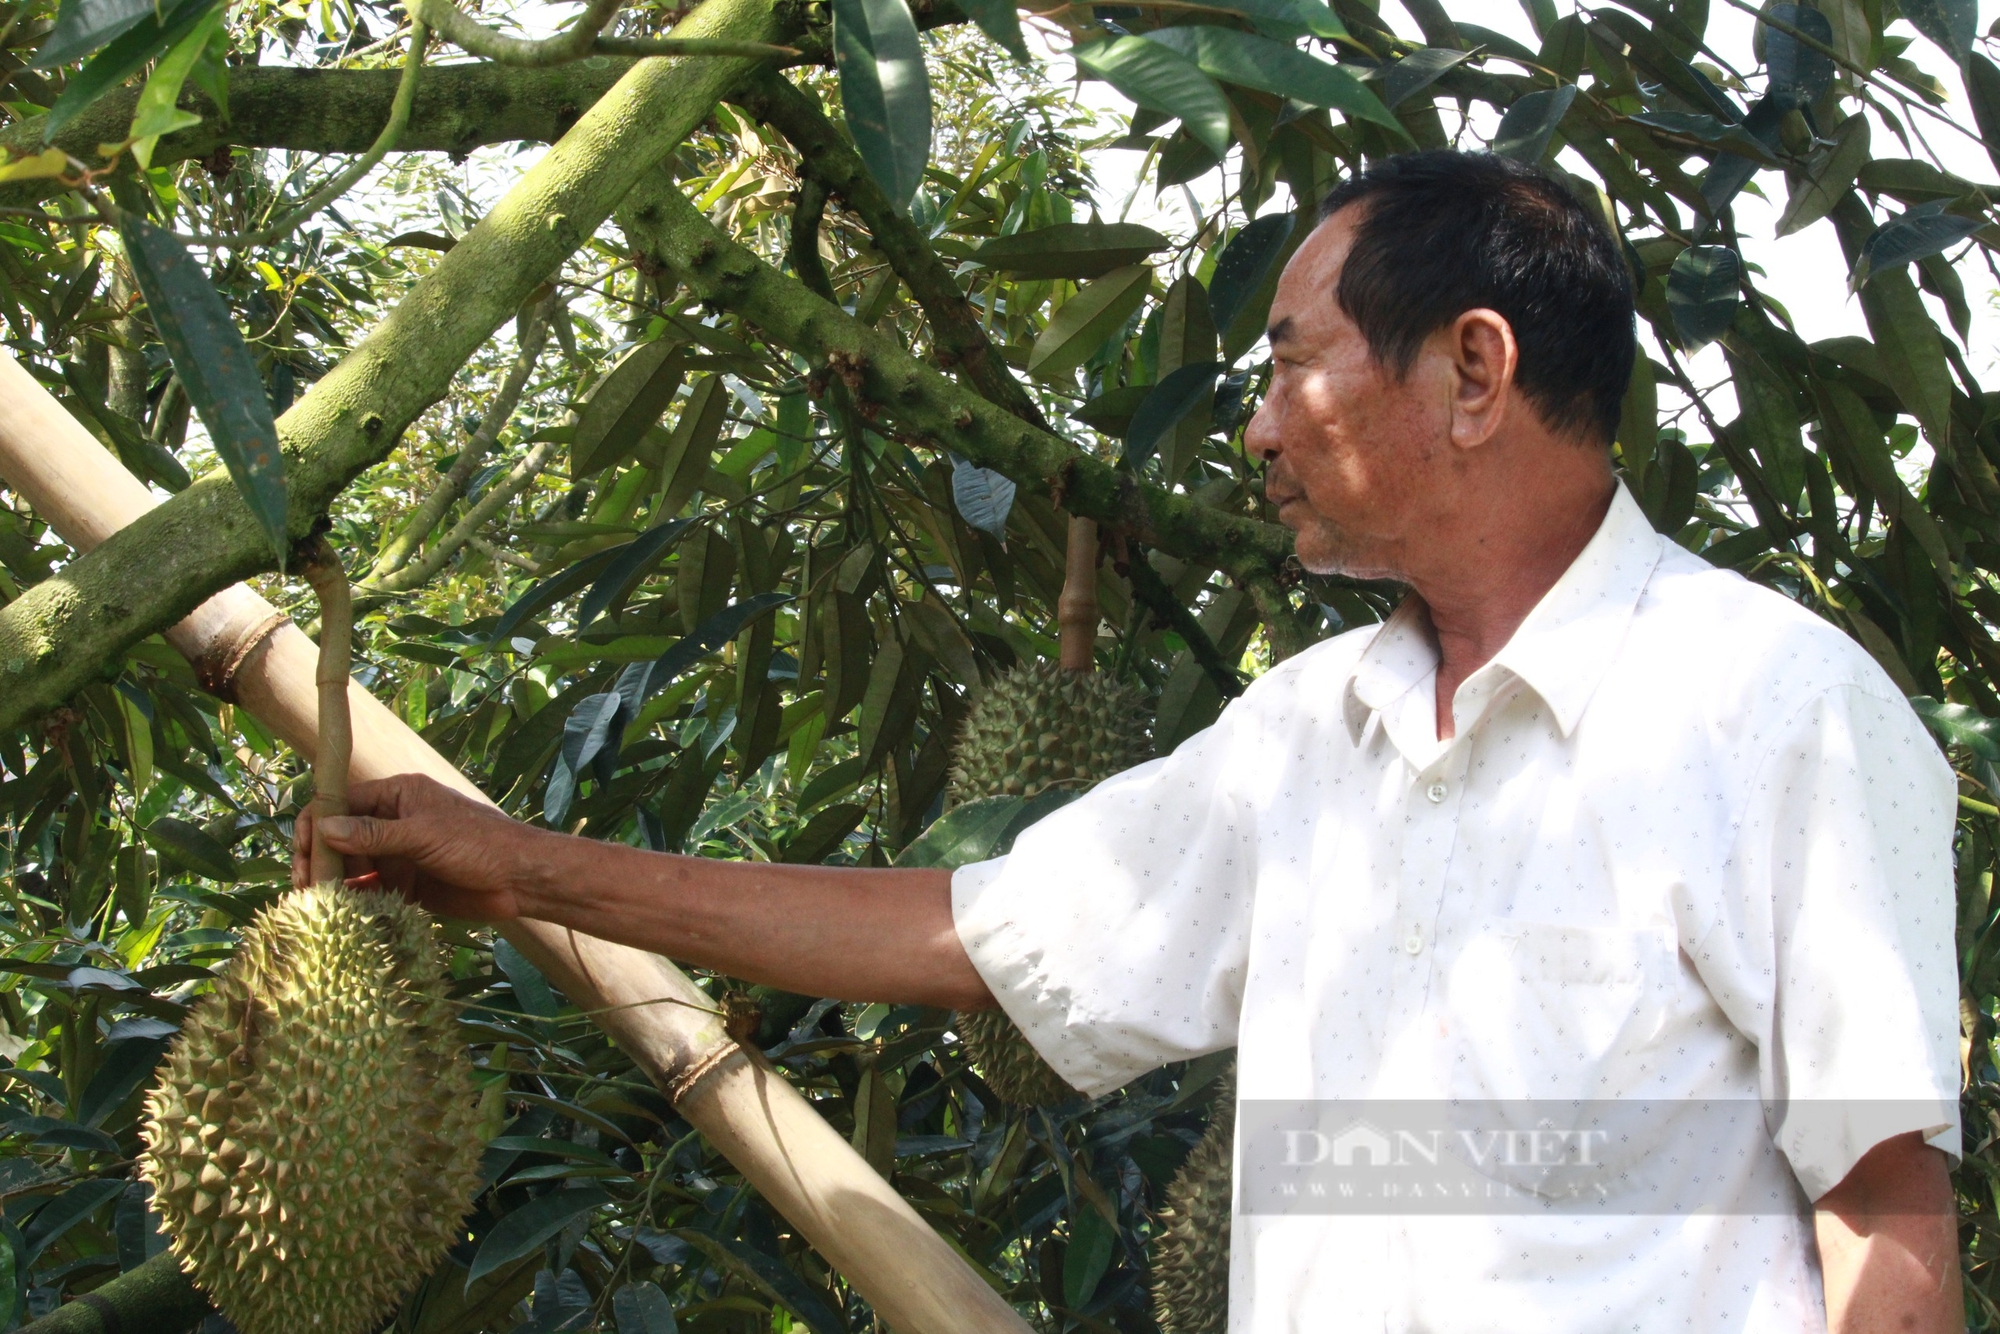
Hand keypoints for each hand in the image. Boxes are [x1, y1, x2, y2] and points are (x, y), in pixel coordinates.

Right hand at [292, 773, 541, 921]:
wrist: (521, 878)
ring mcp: (399, 854)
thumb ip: (374, 835)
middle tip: (305, 886)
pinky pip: (371, 890)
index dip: (315, 824)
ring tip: (318, 904)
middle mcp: (392, 822)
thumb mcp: (423, 834)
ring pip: (353, 866)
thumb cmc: (478, 843)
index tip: (301, 853)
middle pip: (340, 837)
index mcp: (397, 795)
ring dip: (334, 882)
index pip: (341, 802)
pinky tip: (343, 913)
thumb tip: (325, 829)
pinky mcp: (407, 884)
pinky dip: (355, 899)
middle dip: (319, 858)